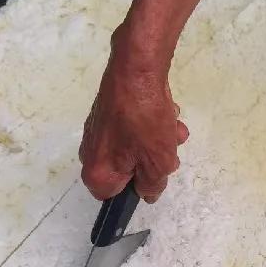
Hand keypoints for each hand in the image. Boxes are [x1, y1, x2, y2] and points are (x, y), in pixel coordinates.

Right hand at [79, 30, 189, 203]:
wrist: (136, 71)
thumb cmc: (143, 121)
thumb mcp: (157, 163)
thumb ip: (152, 185)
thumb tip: (147, 192)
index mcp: (96, 171)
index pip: (113, 195)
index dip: (136, 188)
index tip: (153, 176)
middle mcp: (90, 151)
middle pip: (127, 168)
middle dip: (152, 159)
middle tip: (170, 151)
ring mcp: (98, 128)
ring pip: (134, 144)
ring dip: (158, 139)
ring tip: (175, 128)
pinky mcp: (108, 109)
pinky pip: (131, 125)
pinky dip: (149, 122)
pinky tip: (167, 111)